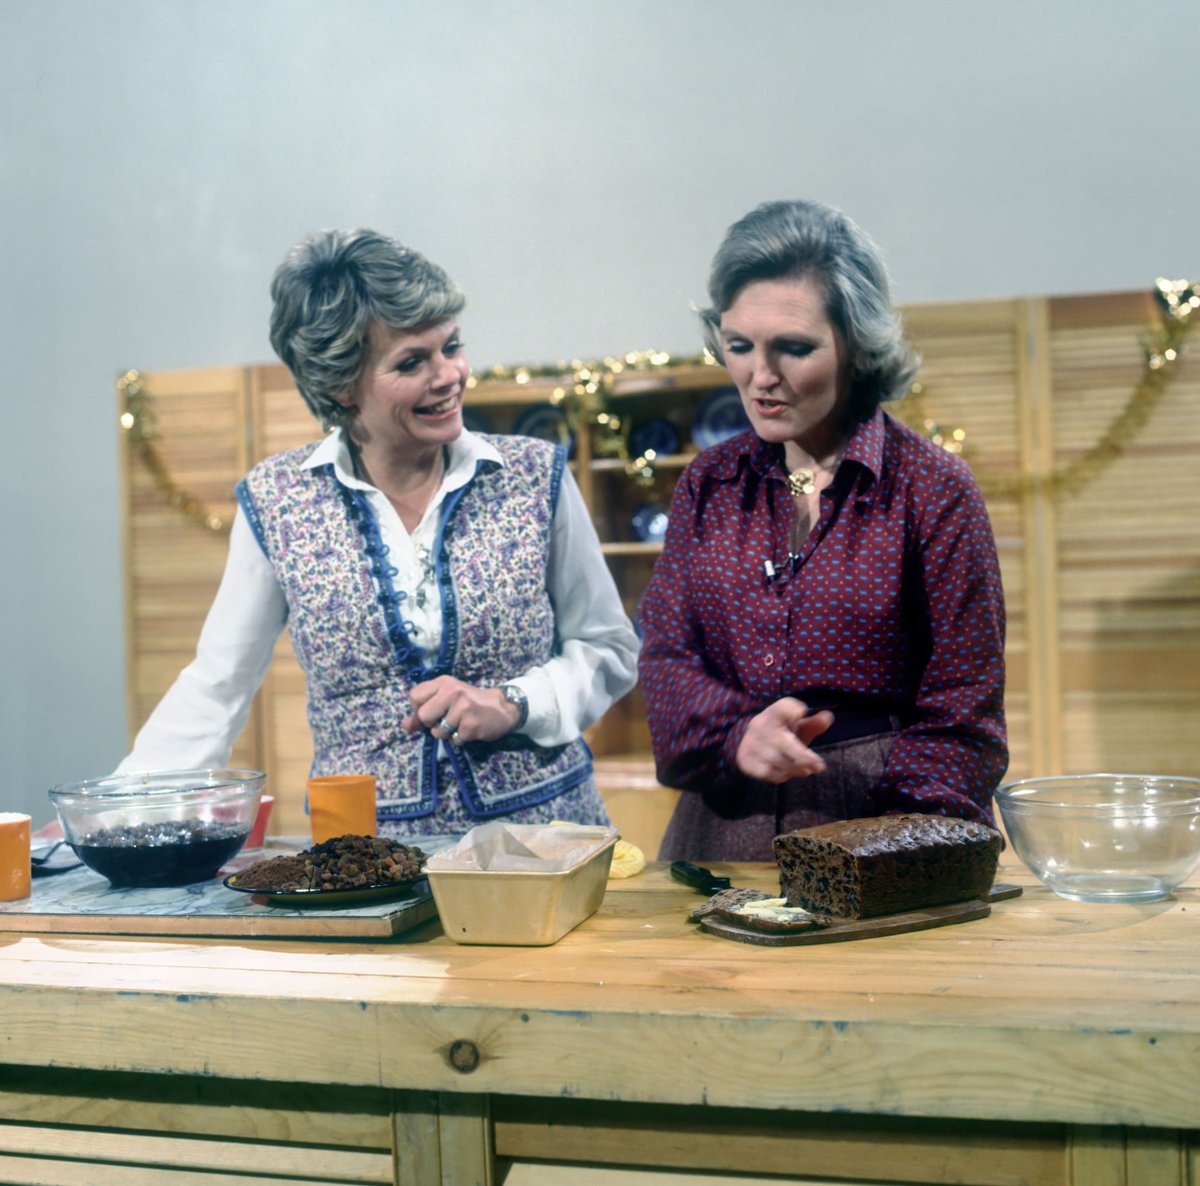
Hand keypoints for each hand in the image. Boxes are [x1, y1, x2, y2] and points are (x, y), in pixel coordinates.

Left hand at [402, 676, 521, 743]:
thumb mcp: (446, 700)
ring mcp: (463, 708)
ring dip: (447, 734)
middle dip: (432, 723)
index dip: (418, 708)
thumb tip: (405, 726)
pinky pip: (453, 740)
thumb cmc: (469, 703)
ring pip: (437, 732)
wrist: (502, 708)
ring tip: (460, 724)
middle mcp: (452, 691)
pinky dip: (459, 740)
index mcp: (443, 682)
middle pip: (423, 715)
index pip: (414, 696)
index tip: (432, 710)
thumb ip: (423, 711)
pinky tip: (469, 730)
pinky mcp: (471, 725)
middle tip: (446, 719)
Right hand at [734, 698, 833, 782]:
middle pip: (782, 741)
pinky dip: (780, 775)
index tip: (802, 712)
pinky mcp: (746, 760)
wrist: (753, 743)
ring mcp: (751, 743)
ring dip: (795, 768)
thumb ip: (813, 723)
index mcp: (774, 713)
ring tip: (806, 771)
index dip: (792, 708)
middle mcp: (759, 726)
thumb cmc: (783, 734)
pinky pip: (766, 772)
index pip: (782, 707)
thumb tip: (828, 717)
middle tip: (819, 767)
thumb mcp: (798, 726)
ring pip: (776, 759)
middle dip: (803, 757)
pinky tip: (788, 773)